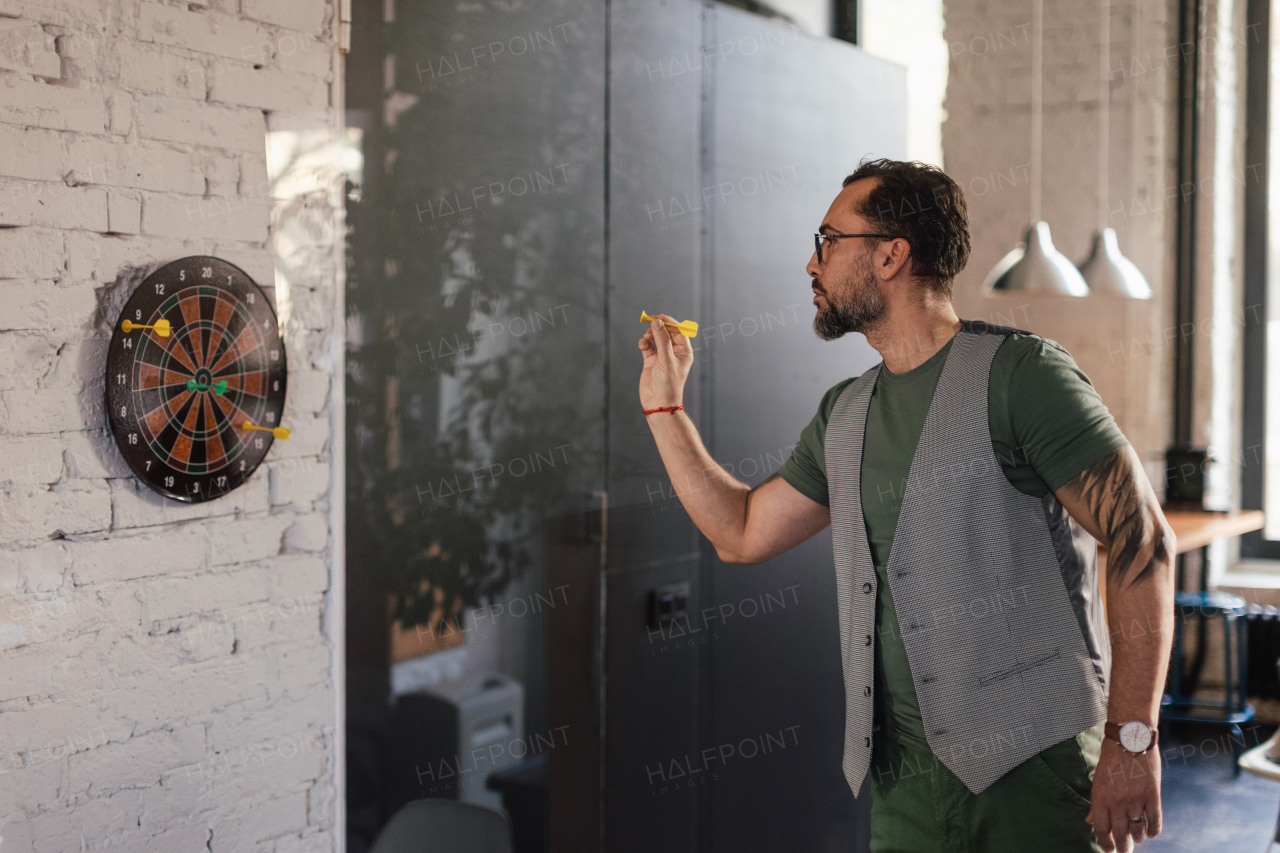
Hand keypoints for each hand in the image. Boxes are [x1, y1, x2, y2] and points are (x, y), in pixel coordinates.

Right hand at [638, 314, 692, 409]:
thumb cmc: (668, 384)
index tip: (659, 317)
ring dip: (650, 334)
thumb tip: (657, 322)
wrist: (658, 403)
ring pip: (656, 337)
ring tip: (645, 337)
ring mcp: (662, 356)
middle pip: (666, 332)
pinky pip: (647, 346)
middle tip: (649, 322)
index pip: (679, 331)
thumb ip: (662, 339)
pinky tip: (642, 345)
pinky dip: (644, 343)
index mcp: (684, 351)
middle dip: (658, 327)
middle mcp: (673, 352)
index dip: (670, 322)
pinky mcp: (651, 361)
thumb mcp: (666, 359)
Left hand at [1085, 737, 1161, 851]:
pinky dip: (1154, 830)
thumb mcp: (1098, 778)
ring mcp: (1137, 799)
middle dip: (1122, 846)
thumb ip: (1096, 802)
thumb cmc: (1111, 755)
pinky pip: (1155, 820)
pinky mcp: (1153, 795)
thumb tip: (1090, 820)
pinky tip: (1151, 833)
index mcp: (1101, 797)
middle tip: (1124, 850)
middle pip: (1120, 833)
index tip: (1108, 849)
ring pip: (1138, 830)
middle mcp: (1118, 801)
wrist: (1130, 738)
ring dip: (1138, 838)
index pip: (1102, 828)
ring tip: (1136, 839)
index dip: (1105, 842)